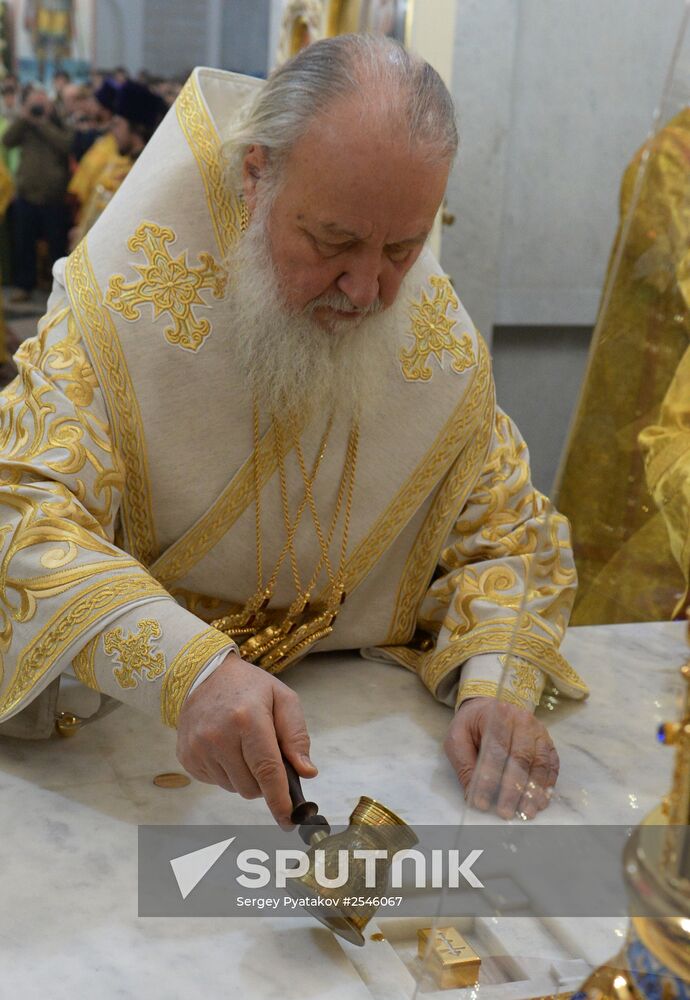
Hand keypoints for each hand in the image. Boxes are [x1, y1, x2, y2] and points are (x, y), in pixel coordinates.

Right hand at [176, 652, 316, 827]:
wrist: (203, 675)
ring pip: (234, 788)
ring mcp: (198, 748)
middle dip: (265, 781)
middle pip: (251, 787)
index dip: (279, 799)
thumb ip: (297, 736)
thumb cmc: (249, 687)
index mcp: (247, 719)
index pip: (267, 770)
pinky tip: (226, 747)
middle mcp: (218, 736)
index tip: (289, 820)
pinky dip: (227, 772)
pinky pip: (216, 782)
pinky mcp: (187, 757)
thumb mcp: (283, 699)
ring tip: (243, 746)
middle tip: (266, 756)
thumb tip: (307, 773)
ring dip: (246, 777)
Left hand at [444, 697, 558, 818]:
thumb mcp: (457, 738)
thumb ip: (464, 765)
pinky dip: (547, 784)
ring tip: (526, 812)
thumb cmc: (471, 725)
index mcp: (496, 715)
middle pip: (520, 758)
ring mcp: (538, 730)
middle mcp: (521, 720)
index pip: (495, 750)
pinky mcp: (547, 741)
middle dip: (513, 789)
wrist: (487, 707)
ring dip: (533, 790)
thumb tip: (472, 795)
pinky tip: (541, 800)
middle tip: (506, 812)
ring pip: (539, 762)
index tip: (482, 802)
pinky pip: (552, 763)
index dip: (489, 778)